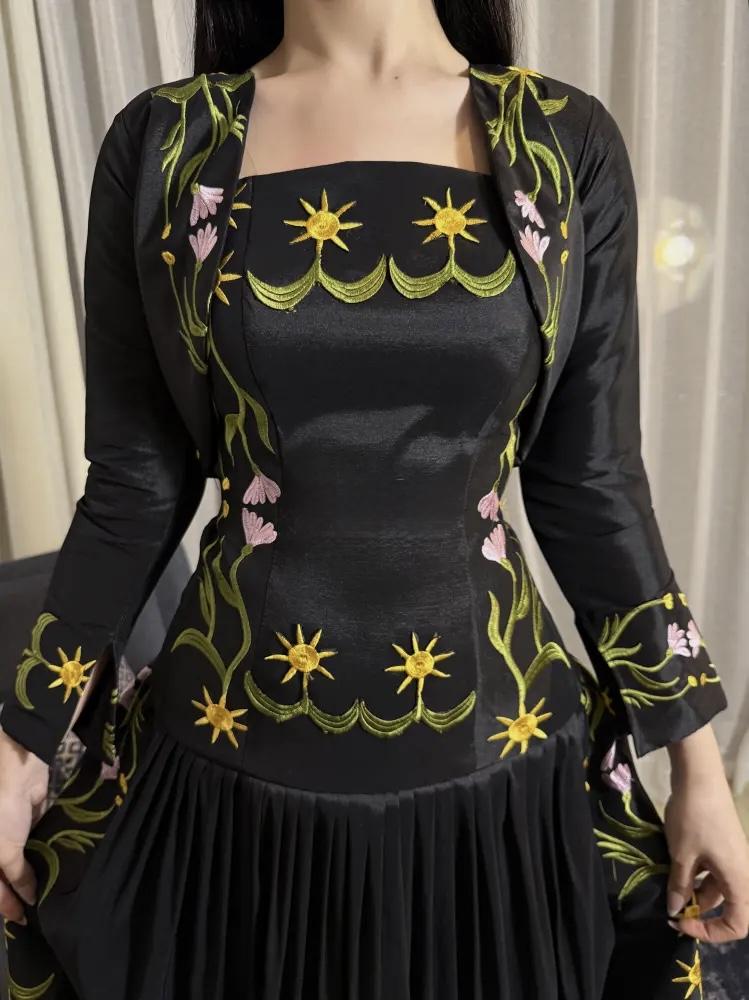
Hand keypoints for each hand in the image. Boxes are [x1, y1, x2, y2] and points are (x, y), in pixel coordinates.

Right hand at [0, 728, 48, 923]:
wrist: (19, 773)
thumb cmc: (1, 815)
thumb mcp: (5, 852)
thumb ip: (16, 877)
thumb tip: (29, 898)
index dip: (6, 906)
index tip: (22, 921)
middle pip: (2, 879)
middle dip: (16, 895)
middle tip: (35, 913)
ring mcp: (8, 838)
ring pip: (17, 866)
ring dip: (29, 880)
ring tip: (47, 897)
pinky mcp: (25, 826)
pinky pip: (30, 850)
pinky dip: (38, 862)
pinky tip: (52, 874)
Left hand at [663, 722, 748, 942]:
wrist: (699, 776)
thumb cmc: (693, 819)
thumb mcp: (682, 855)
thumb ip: (680, 886)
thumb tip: (675, 911)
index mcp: (739, 881)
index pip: (738, 925)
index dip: (711, 932)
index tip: (682, 922)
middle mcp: (741, 873)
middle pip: (726, 907)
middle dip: (698, 911)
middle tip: (669, 907)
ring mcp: (732, 857)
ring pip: (715, 887)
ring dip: (693, 890)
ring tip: (666, 885)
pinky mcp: (721, 845)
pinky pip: (711, 870)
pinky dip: (694, 873)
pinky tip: (672, 868)